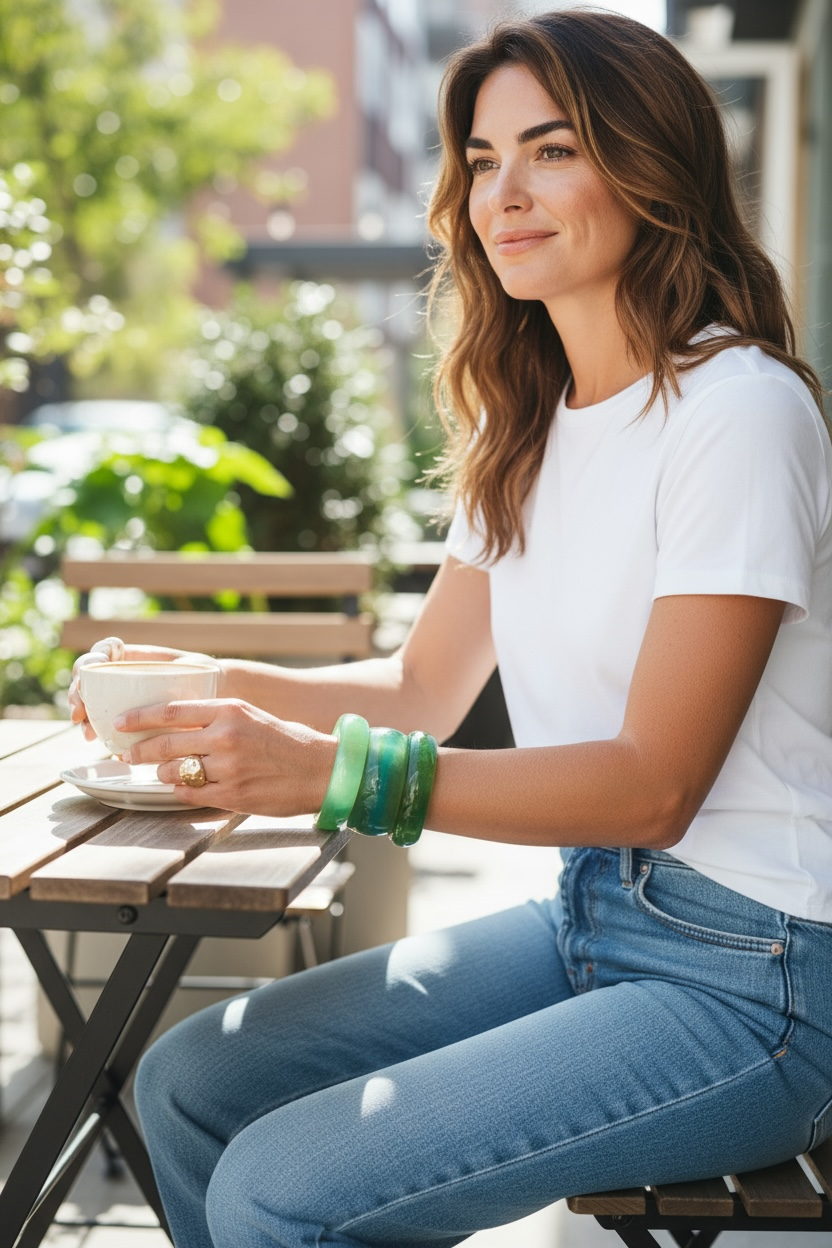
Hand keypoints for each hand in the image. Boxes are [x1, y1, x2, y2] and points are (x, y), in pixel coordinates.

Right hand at [68, 636, 222, 742]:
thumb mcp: (190, 668)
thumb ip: (176, 672)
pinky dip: (94, 728)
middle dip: (77, 693)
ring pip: (90, 700)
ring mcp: (119, 693)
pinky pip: (102, 719)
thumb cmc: (201, 674)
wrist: (212, 691)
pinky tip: (94, 738)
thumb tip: (159, 687)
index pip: (101, 652)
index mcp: (131, 654)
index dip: (88, 662)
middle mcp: (120, 671)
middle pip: (88, 678)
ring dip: (82, 715)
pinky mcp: (123, 714)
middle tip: (79, 713)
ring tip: (87, 732)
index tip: (86, 674)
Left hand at [117, 698, 336, 816]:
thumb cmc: (288, 741)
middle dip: (139, 751)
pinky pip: (189, 794)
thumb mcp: (251, 715)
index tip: (120, 722)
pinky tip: (182, 786)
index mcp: (230, 710)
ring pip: (174, 771)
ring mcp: (228, 768)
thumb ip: (216, 717)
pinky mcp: (232, 795)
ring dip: (162, 772)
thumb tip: (175, 723)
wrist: (322, 770)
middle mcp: (225, 737)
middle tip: (128, 754)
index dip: (139, 717)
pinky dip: (180, 790)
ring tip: (162, 771)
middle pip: (165, 743)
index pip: (171, 711)